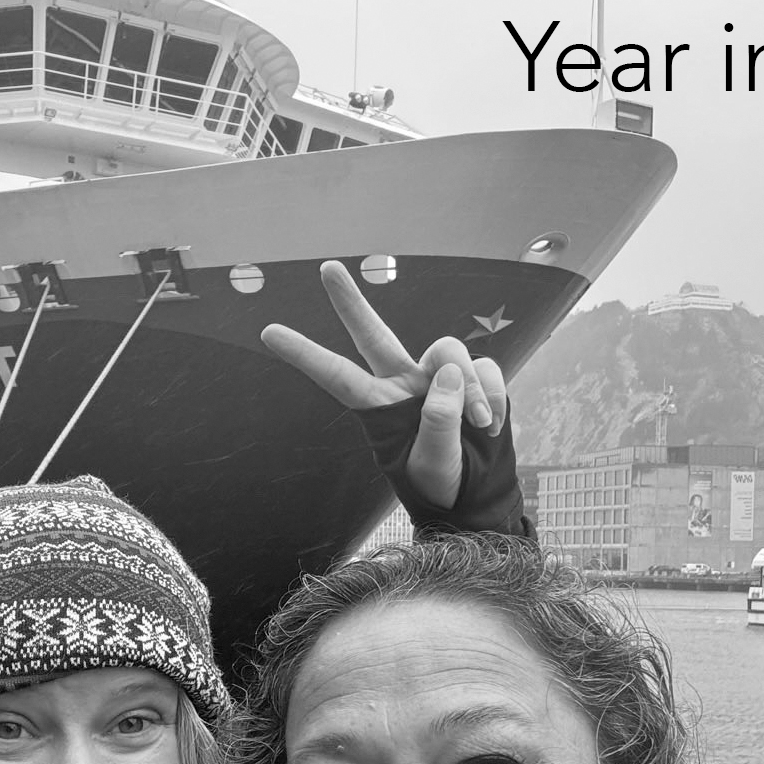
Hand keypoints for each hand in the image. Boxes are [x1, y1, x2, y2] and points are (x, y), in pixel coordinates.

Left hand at [262, 261, 508, 508]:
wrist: (478, 494)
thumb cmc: (443, 484)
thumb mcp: (436, 465)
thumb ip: (440, 423)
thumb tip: (450, 375)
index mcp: (381, 408)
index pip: (338, 376)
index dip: (306, 355)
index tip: (268, 333)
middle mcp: (404, 384)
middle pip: (374, 335)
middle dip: (351, 303)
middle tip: (326, 268)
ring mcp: (439, 377)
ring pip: (449, 352)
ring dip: (471, 391)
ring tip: (480, 426)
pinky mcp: (474, 377)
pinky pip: (485, 369)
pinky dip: (494, 396)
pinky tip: (492, 427)